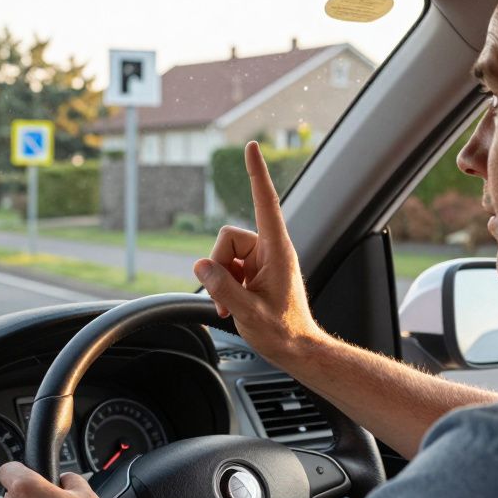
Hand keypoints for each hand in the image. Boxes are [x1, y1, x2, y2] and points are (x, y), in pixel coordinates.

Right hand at [193, 141, 327, 362]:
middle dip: (219, 265)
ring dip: (220, 279)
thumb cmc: (283, 333)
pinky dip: (223, 285)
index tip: (252, 147)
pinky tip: (230, 305)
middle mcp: (270, 250)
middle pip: (228, 238)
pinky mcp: (254, 272)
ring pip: (224, 253)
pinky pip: (227, 267)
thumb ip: (223, 288)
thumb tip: (201, 265)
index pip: (265, 203)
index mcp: (278, 251)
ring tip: (231, 305)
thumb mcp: (248, 314)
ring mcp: (262, 261)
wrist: (297, 350)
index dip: (256, 173)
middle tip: (226, 297)